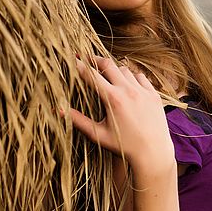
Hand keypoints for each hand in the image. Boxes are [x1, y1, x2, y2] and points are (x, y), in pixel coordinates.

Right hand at [69, 56, 174, 171]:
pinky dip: (131, 76)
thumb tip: (58, 109)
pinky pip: (140, 76)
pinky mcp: (153, 94)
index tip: (73, 59)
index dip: (80, 66)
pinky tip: (126, 83)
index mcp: (113, 99)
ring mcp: (143, 91)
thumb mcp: (98, 134)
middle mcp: (129, 91)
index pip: (92, 75)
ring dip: (114, 69)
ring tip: (106, 73)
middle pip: (108, 64)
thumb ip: (78, 120)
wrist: (153, 152)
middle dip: (95, 60)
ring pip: (125, 69)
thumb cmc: (123, 146)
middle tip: (86, 58)